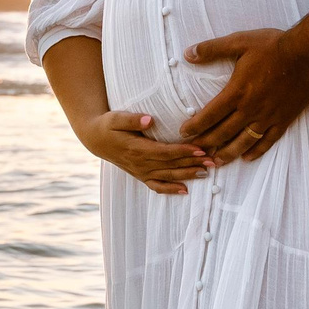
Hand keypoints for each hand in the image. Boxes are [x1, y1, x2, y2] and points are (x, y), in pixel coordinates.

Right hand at [75, 110, 213, 195]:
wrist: (95, 139)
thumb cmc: (108, 125)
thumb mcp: (115, 118)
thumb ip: (132, 119)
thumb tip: (149, 119)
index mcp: (136, 149)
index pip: (165, 152)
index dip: (183, 152)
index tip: (200, 149)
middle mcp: (140, 163)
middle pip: (171, 165)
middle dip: (192, 163)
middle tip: (213, 161)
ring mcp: (140, 171)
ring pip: (167, 176)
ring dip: (187, 175)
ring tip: (206, 173)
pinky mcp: (140, 175)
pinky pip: (157, 186)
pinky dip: (171, 189)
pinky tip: (185, 190)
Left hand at [181, 18, 308, 163]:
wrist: (307, 53)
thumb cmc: (272, 45)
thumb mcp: (239, 41)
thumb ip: (212, 49)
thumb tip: (187, 54)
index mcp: (237, 92)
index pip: (209, 115)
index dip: (194, 126)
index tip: (183, 132)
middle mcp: (250, 109)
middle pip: (223, 133)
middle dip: (206, 143)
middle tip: (195, 150)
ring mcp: (268, 117)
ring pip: (244, 142)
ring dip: (228, 154)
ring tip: (216, 162)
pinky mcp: (283, 120)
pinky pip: (268, 141)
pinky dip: (256, 151)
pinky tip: (247, 157)